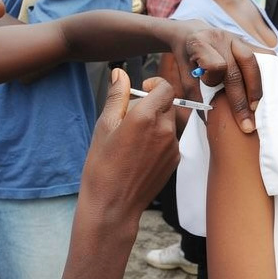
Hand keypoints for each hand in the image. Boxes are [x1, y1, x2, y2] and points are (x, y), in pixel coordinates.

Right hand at [79, 70, 178, 234]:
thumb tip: (119, 74)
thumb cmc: (102, 166)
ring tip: (134, 137)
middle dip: (153, 104)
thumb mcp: (104, 126)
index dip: (155, 85)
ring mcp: (172, 147)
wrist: (113, 205)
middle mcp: (164, 130)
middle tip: (132, 116)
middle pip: (168, 104)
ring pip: (170, 122)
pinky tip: (140, 152)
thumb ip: (116, 97)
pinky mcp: (175, 161)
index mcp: (145, 117)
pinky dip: (160, 138)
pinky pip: (171, 140)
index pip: (165, 87)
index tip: (143, 90)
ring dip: (157, 121)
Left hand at [175, 21, 263, 132]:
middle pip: (236, 69)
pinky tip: (267, 87)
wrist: (190, 33)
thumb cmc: (186, 58)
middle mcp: (220, 38)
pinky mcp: (245, 41)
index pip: (215, 65)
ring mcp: (234, 38)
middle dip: (241, 100)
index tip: (210, 87)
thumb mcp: (182, 73)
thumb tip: (208, 118)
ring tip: (255, 107)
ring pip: (251, 62)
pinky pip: (261, 54)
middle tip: (246, 124)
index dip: (213, 80)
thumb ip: (194, 92)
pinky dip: (265, 72)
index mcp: (200, 43)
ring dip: (255, 87)